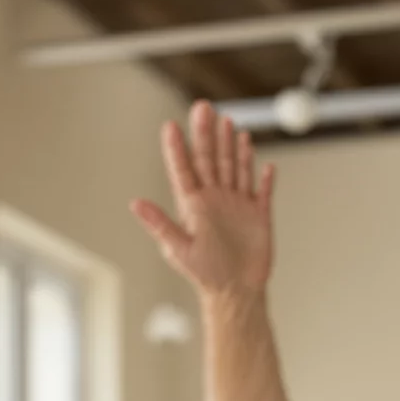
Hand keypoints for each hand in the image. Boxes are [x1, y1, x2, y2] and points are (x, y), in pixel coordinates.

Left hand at [130, 102, 273, 298]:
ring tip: (228, 122)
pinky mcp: (258, 214)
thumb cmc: (205, 274)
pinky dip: (264, 177)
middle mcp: (215, 200)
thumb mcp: (179, 248)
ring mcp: (237, 204)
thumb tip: (135, 204)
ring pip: (235, 167)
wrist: (236, 293)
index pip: (184, 171)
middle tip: (203, 108)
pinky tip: (264, 162)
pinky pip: (262, 190)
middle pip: (211, 160)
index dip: (178, 149)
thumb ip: (160, 223)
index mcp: (195, 206)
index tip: (171, 126)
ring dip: (232, 146)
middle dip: (206, 134)